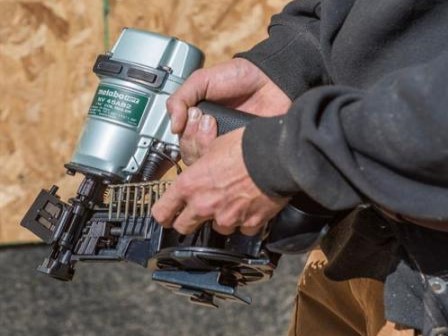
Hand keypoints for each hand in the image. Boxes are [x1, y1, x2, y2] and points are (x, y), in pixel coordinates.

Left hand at [152, 129, 288, 235]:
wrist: (275, 156)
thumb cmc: (245, 147)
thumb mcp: (213, 146)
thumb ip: (201, 161)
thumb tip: (198, 161)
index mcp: (190, 185)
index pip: (162, 212)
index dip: (162, 215)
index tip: (165, 215)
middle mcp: (204, 205)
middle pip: (184, 227)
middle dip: (187, 222)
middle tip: (194, 214)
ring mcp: (227, 218)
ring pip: (217, 228)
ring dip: (221, 219)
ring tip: (231, 203)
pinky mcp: (249, 224)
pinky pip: (243, 229)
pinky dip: (245, 222)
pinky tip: (250, 207)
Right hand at [168, 58, 290, 164]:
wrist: (269, 79)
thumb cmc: (237, 77)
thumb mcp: (201, 81)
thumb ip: (180, 99)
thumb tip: (173, 127)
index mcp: (198, 123)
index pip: (182, 142)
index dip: (184, 134)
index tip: (193, 116)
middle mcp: (211, 138)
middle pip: (191, 156)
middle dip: (193, 138)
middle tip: (206, 118)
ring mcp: (226, 147)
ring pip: (206, 163)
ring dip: (205, 144)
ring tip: (214, 123)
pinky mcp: (242, 152)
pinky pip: (227, 164)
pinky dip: (223, 153)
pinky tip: (228, 136)